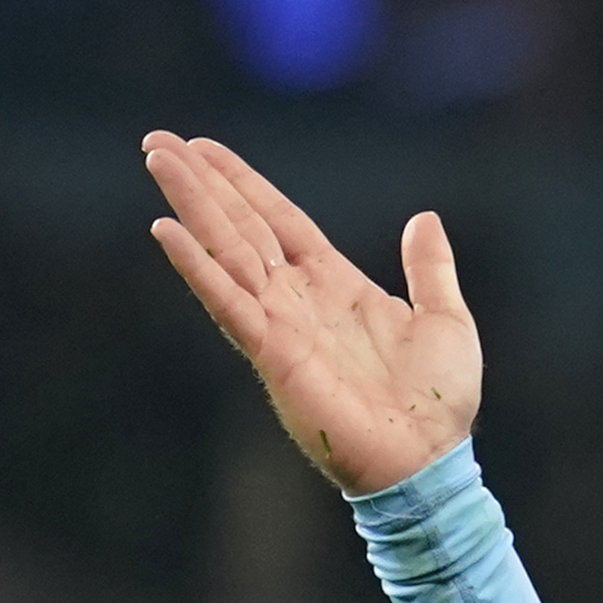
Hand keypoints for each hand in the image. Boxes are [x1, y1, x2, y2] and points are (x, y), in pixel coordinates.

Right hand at [141, 132, 479, 495]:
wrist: (430, 462)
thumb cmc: (439, 404)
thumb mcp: (445, 319)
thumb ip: (430, 269)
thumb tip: (424, 219)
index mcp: (334, 284)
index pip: (278, 219)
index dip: (243, 183)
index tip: (204, 148)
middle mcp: (299, 300)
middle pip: (241, 225)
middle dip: (201, 182)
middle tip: (156, 141)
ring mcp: (281, 325)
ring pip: (227, 250)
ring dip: (191, 204)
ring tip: (157, 158)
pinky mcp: (273, 354)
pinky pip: (228, 302)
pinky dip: (197, 267)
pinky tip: (165, 231)